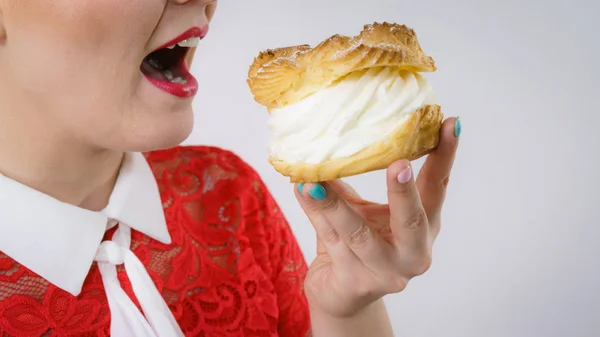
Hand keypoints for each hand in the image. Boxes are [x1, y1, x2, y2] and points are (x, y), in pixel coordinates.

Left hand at [296, 117, 460, 317]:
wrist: (342, 295)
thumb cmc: (359, 246)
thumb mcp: (365, 211)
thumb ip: (355, 182)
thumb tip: (335, 137)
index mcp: (423, 227)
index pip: (437, 188)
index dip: (445, 157)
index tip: (450, 124)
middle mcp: (412, 253)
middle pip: (412, 221)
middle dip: (404, 192)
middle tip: (399, 164)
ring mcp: (384, 271)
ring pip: (357, 233)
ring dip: (334, 204)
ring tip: (315, 180)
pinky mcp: (354, 282)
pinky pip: (329, 240)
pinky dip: (314, 213)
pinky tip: (302, 191)